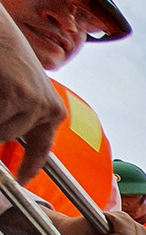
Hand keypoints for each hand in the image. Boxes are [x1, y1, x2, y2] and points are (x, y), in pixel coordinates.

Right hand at [0, 12, 65, 184]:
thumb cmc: (5, 54)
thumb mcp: (21, 87)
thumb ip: (21, 112)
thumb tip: (11, 137)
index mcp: (52, 108)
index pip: (43, 147)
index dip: (30, 165)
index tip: (23, 180)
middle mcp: (47, 108)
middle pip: (5, 136)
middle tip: (1, 93)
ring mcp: (32, 103)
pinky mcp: (15, 96)